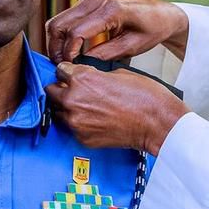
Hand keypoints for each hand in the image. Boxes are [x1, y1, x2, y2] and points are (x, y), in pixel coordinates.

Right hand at [45, 0, 189, 63]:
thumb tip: (80, 64)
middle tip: (62, 68)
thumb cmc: (152, 29)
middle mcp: (95, 0)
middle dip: (55, 49)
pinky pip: (65, 19)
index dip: (68, 54)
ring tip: (65, 62)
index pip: (76, 32)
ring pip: (57, 21)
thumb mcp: (132, 47)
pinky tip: (71, 52)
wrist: (161, 14)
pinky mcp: (87, 2)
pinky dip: (63, 36)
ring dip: (56, 42)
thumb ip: (106, 55)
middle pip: (59, 25)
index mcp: (110, 10)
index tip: (70, 69)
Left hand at [46, 62, 189, 154]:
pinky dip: (79, 124)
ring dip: (67, 108)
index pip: (59, 71)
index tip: (71, 75)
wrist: (157, 123)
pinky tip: (95, 120)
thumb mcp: (118, 73)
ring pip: (59, 111)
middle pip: (51, 91)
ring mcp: (76, 122)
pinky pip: (72, 128)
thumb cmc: (144, 97)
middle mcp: (74, 100)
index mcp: (82, 79)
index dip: (67, 72)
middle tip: (75, 91)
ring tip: (86, 107)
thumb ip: (94, 75)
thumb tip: (86, 79)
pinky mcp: (82, 138)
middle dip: (62, 89)